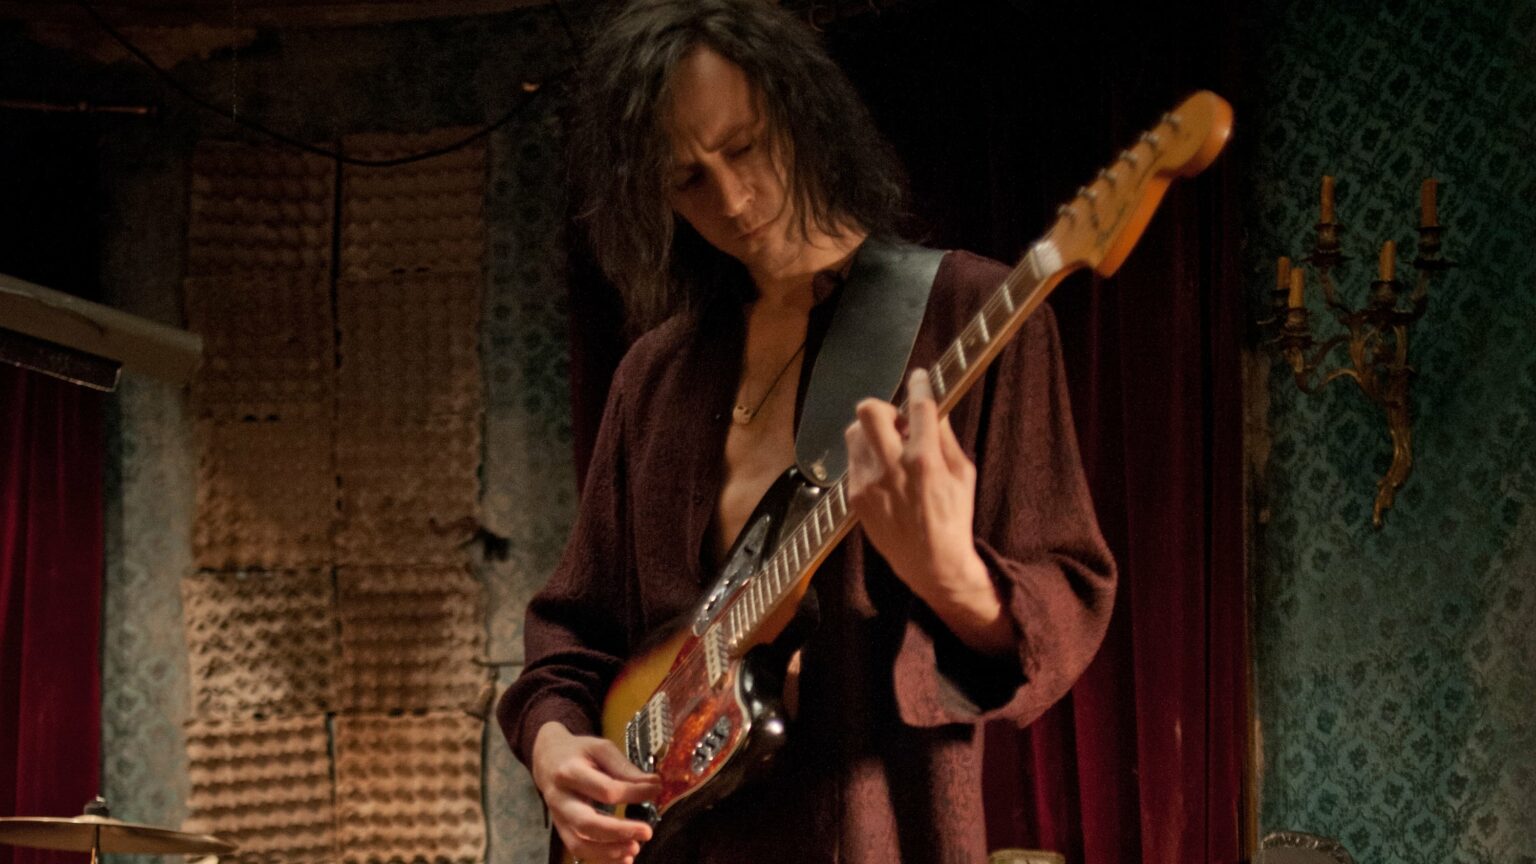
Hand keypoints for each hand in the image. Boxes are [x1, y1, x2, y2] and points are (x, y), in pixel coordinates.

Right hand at [531, 722, 661, 863]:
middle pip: (586, 823)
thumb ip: (624, 768)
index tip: (656, 790)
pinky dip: (602, 857)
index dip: (634, 793)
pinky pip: (579, 850)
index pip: (606, 789)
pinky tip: (624, 857)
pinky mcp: (562, 829)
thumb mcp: (600, 748)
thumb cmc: (577, 752)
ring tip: (635, 848)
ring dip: (609, 851)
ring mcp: (559, 818)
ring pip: (579, 843)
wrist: (547, 759)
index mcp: (570, 772)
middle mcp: (561, 799)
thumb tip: (653, 785)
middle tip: (646, 832)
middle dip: (618, 832)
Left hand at [845, 369, 1010, 654]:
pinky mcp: (855, 497)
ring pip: (854, 432)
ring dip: (871, 432)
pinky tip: (883, 472)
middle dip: (883, 407)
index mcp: (925, 460)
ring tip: (888, 447)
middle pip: (869, 411)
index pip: (918, 407)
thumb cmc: (953, 518)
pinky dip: (868, 458)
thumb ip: (946, 439)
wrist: (931, 564)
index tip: (920, 378)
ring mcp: (869, 483)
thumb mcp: (963, 475)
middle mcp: (892, 468)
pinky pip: (853, 460)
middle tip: (896, 421)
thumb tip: (933, 409)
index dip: (919, 385)